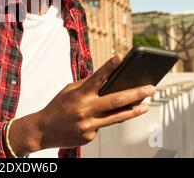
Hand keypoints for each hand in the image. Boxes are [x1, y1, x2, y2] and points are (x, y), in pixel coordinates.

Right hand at [8, 53, 156, 155]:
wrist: (43, 130)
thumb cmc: (57, 107)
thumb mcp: (69, 91)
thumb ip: (87, 85)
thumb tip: (106, 79)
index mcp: (79, 94)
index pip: (97, 77)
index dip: (109, 66)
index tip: (120, 57)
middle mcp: (85, 109)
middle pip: (116, 100)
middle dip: (136, 93)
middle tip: (151, 88)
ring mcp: (88, 124)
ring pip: (117, 116)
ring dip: (135, 110)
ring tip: (146, 105)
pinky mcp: (90, 136)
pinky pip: (104, 126)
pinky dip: (108, 120)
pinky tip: (110, 117)